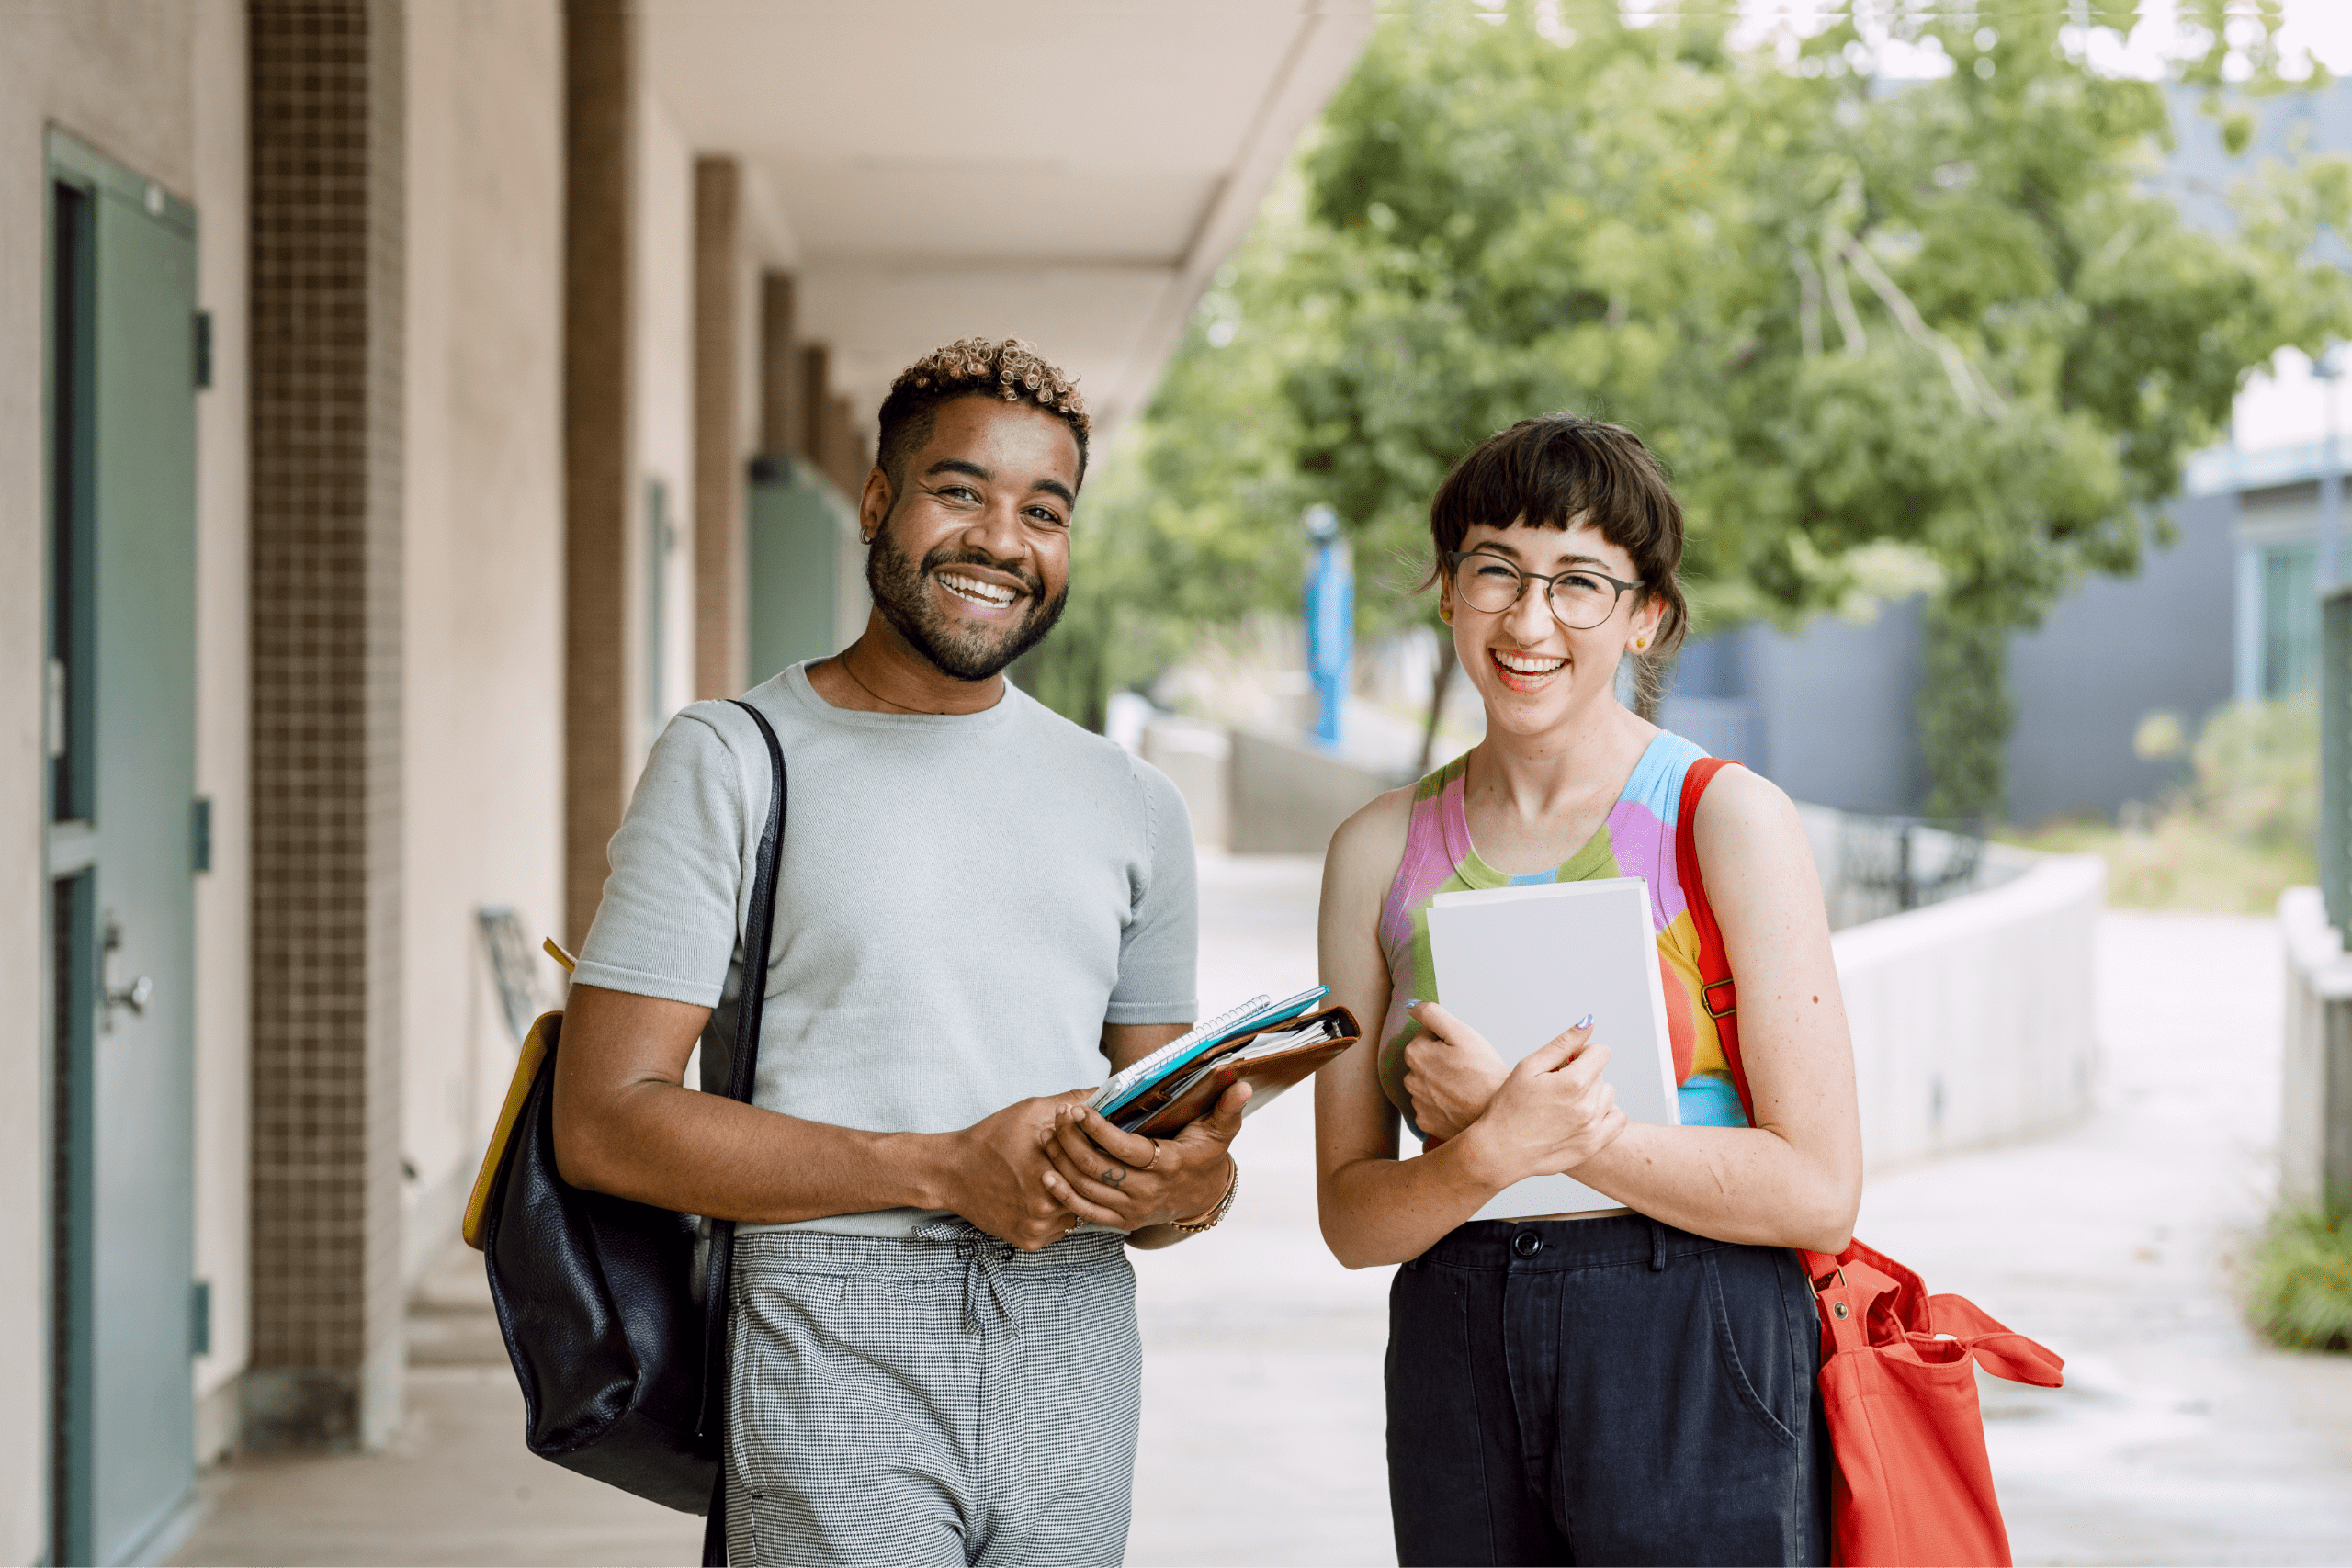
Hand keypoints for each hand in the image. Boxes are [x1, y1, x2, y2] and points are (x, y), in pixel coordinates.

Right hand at [938, 1089, 1095, 1250]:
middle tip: (1072, 1163)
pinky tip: (1043, 1196)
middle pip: (1086, 1192)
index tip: (1088, 1146)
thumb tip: (1104, 1090)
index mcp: (1052, 1172)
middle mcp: (1046, 1206)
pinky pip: (1059, 1230)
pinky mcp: (1029, 1241)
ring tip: (1056, 1178)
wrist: (952, 1172)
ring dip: (1072, 1196)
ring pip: (1075, 1212)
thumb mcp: (1030, 1111)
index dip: (1092, 1154)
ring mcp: (1038, 1227)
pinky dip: (1056, 1215)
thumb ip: (1072, 1100)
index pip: (1094, 1167)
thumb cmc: (992, 1138)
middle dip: (1083, 1177)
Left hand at [1037, 1081, 1249, 1231]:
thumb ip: (1228, 1107)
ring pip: (1087, 1188)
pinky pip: (1085, 1212)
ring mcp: (1132, 1209)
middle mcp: (1148, 1191)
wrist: (1201, 1197)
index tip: (1077, 1109)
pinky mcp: (1120, 1221)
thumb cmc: (1205, 1155)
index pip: (1127, 1149)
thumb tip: (1243, 1083)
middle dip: (1071, 1141)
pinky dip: (1063, 1195)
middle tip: (1056, 1116)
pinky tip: (1048, 1174)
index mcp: (1168, 1165)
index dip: (1099, 1130)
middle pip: (1098, 1168)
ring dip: (1061, 1162)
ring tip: (1046, 1136)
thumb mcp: (1220, 1131)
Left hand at [1401, 1000, 1509, 1141]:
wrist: (1496, 1117)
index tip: (1465, 1051)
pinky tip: (1460, 1103)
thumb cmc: (1484, 1073)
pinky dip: (1443, 1104)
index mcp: (1415, 1053)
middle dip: (1443, 1060)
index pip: (1428, 1035)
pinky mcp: (1426, 1122)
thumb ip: (1433, 1014)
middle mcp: (1409, 1079)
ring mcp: (1417, 1103)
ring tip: (1466, 1086)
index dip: (1449, 1039)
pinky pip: (1432, 1107)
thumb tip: (1411, 1006)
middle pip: (1427, 1059)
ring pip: (1429, 1083)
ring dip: (1442, 1082)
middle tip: (1469, 1069)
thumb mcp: (1462, 1034)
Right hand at [1457, 1017, 1626, 1188]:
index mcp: (1573, 1083)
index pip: (1601, 1052)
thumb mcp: (1529, 1067)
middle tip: (1554, 1086)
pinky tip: (1582, 1116)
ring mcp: (1593, 1128)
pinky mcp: (1593, 1145)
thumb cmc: (1508, 1107)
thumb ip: (1563, 1043)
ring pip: (1608, 1095)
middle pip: (1602, 1073)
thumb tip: (1589, 1023)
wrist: (1499, 1150)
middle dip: (1582, 1073)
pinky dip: (1604, 1113)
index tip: (1564, 1063)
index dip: (1582, 1052)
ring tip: (1564, 1103)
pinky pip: (1617, 1119)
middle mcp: (1588, 1106)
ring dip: (1591, 1094)